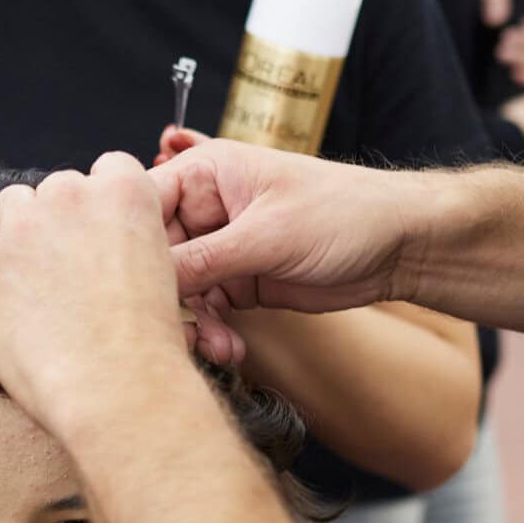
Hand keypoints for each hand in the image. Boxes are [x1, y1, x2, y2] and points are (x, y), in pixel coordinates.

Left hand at [0, 153, 191, 441]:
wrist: (115, 386)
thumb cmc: (148, 343)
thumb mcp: (159, 270)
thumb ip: (127, 240)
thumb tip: (105, 251)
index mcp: (123, 192)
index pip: (107, 168)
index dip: (103, 201)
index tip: (102, 231)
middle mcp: (70, 196)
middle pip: (56, 188)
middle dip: (61, 220)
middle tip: (72, 270)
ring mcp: (23, 229)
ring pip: (13, 208)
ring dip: (23, 234)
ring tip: (41, 284)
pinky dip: (4, 286)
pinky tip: (26, 322)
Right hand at [154, 135, 434, 360]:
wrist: (399, 246)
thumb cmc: (345, 213)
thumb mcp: (267, 235)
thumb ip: (204, 259)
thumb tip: (149, 280)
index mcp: (207, 174)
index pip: (141, 205)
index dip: (128, 244)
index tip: (125, 286)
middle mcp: (207, 209)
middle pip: (157, 256)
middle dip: (167, 297)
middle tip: (182, 331)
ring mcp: (223, 247)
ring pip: (181, 291)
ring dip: (195, 324)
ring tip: (219, 347)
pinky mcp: (240, 281)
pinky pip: (208, 311)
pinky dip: (215, 332)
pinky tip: (232, 348)